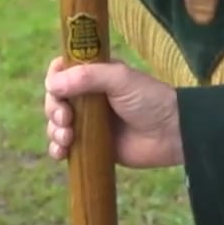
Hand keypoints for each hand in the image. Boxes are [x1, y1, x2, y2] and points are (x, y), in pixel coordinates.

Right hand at [43, 57, 183, 168]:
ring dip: (54, 130)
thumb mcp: (120, 79)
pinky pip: (65, 147)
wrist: (172, 133)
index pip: (62, 70)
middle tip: (67, 119)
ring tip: (67, 139)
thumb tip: (51, 84)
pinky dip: (57, 149)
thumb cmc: (149, 100)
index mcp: (94, 75)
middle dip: (54, 109)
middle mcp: (89, 96)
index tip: (57, 90)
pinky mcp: (91, 145)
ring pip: (56, 123)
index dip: (54, 79)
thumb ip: (87, 77)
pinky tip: (61, 153)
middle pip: (55, 99)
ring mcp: (89, 122)